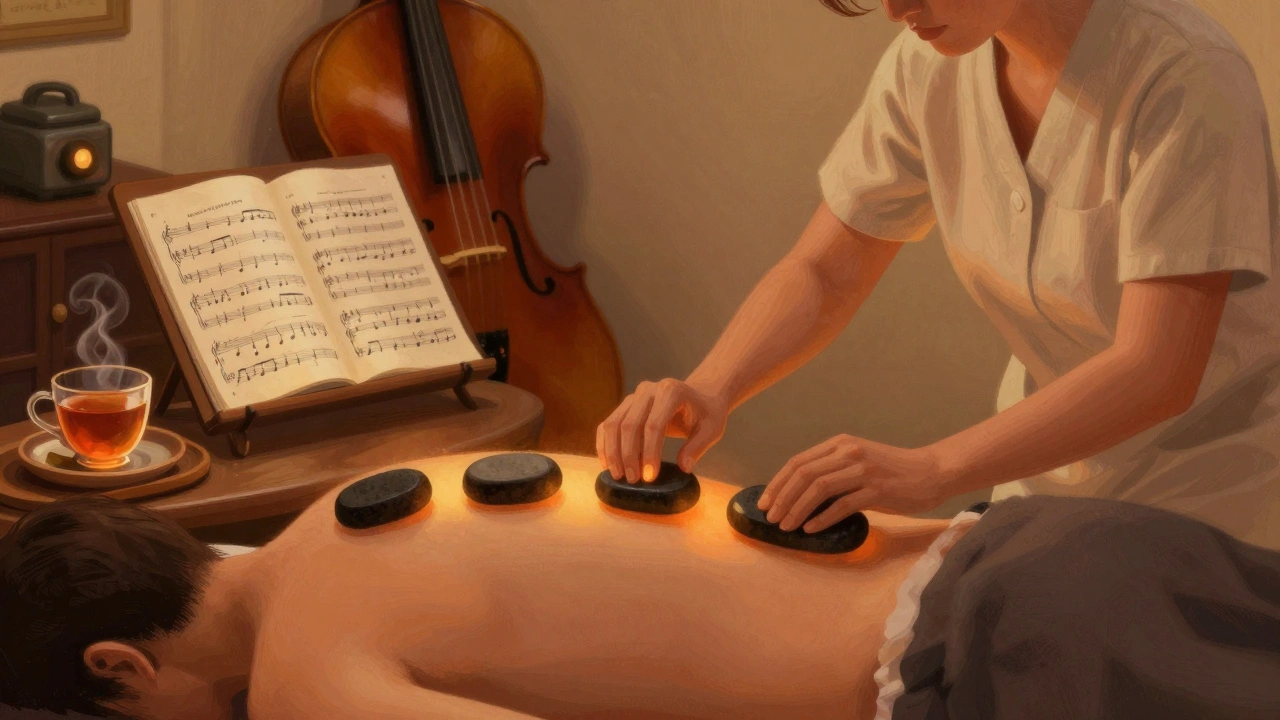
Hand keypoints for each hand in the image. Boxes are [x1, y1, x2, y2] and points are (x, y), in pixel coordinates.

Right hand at [596, 378, 728, 483]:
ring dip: (613, 452)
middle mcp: (648, 390)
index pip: (654, 425)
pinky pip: (608, 425)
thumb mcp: (711, 429)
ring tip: (619, 476)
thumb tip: (683, 467)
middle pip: (629, 424)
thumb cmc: (707, 413)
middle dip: (629, 455)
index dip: (649, 453)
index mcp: (671, 391)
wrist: (699, 396)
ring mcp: (634, 397)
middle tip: (633, 480)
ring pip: (613, 424)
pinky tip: (608, 464)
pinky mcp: (625, 406)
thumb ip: (697, 447)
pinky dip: (604, 444)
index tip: (650, 477)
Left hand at [756, 435, 944, 532]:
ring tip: (786, 527)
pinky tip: (811, 529)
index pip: (798, 462)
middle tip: (771, 518)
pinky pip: (842, 505)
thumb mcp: (858, 462)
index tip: (765, 502)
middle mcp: (848, 452)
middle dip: (782, 498)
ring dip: (797, 509)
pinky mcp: (877, 489)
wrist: (932, 472)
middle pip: (803, 474)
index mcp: (840, 444)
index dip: (778, 483)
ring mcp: (863, 470)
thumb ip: (832, 470)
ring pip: (818, 488)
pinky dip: (822, 518)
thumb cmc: (892, 472)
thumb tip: (798, 494)